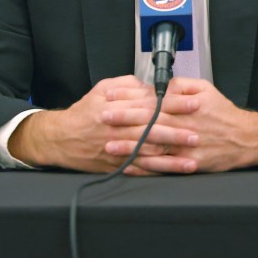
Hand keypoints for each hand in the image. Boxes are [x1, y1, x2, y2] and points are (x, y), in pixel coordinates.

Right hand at [7, 75, 198, 172]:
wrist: (61, 139)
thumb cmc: (83, 113)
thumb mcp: (102, 89)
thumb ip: (127, 85)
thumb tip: (148, 86)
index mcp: (117, 109)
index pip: (150, 105)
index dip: (172, 105)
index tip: (191, 103)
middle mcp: (118, 130)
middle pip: (152, 131)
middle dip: (177, 133)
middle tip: (197, 134)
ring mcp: (117, 150)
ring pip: (148, 154)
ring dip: (171, 158)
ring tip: (191, 159)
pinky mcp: (116, 165)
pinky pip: (139, 170)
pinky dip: (156, 171)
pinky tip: (171, 172)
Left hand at [103, 77, 257, 174]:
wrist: (245, 139)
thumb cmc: (223, 113)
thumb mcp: (205, 89)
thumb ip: (181, 85)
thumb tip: (161, 84)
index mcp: (183, 107)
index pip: (151, 101)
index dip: (130, 99)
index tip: (113, 96)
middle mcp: (182, 127)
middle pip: (148, 122)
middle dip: (124, 120)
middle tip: (103, 117)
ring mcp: (184, 147)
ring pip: (152, 146)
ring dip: (129, 146)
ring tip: (109, 145)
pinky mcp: (187, 164)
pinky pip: (162, 167)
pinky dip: (144, 167)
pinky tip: (129, 166)